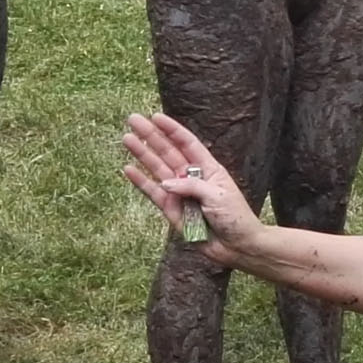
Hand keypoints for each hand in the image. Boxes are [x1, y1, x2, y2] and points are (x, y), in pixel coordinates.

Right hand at [122, 113, 260, 263]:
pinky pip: (152, 193)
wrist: (236, 246)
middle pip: (167, 151)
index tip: (155, 116)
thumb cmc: (235, 217)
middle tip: (133, 119)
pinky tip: (128, 168)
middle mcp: (191, 177)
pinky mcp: (171, 210)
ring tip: (126, 138)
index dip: (171, 129)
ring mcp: (179, 193)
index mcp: (208, 168)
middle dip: (150, 135)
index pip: (187, 143)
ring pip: (157, 169)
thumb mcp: (217, 196)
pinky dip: (140, 181)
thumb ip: (192, 186)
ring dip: (142, 153)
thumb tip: (166, 183)